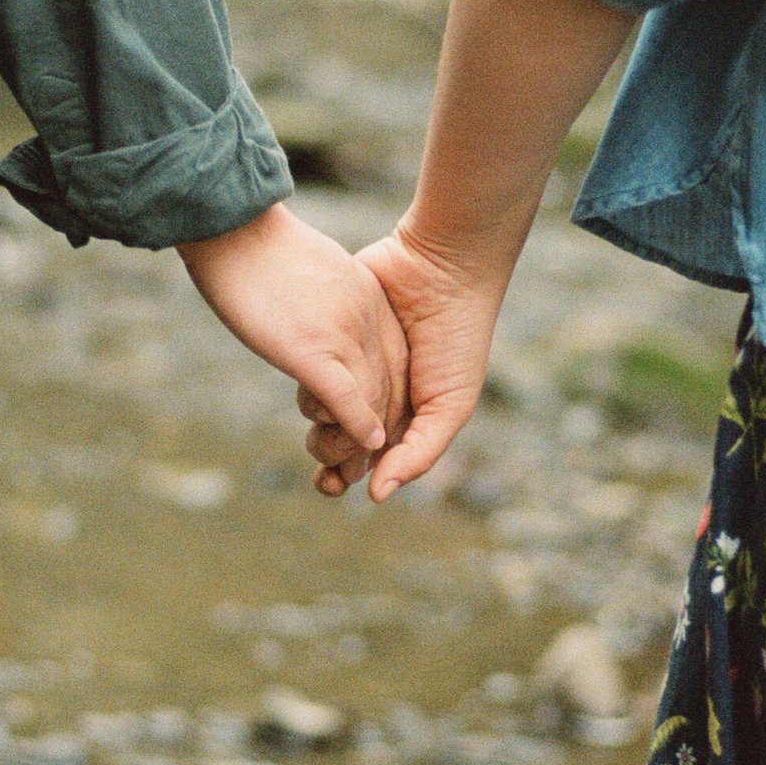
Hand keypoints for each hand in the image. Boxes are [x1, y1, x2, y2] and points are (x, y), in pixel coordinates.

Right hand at [178, 203, 408, 458]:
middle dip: (379, 435)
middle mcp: (365, 318)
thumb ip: (321, 302)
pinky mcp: (312, 349)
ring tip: (345, 475)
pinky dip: (358, 426)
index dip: (385, 403)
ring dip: (361, 445)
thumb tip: (310, 323)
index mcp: (365, 298)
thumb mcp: (306, 271)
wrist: (232, 223)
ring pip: (371, 401)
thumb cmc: (252, 242)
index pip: (394, 362)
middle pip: (389, 388)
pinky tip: (365, 447)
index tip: (369, 432)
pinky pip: (348, 397)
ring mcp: (342, 334)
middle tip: (356, 470)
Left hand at [302, 224, 505, 500]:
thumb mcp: (451, 404)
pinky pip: (308, 363)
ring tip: (319, 414)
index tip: (329, 483)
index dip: (344, 476)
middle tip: (322, 449)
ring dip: (311, 417)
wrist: (442, 269)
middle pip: (337, 438)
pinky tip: (307, 382)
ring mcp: (350, 363)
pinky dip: (306, 377)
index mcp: (404, 416)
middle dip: (324, 453)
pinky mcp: (332, 334)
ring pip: (317, 403)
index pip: (366, 459)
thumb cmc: (458, 339)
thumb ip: (417, 453)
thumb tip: (376, 495)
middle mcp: (376, 394)